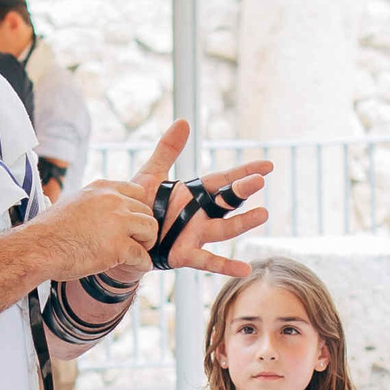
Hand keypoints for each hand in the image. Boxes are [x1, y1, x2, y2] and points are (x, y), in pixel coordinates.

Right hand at [30, 179, 160, 280]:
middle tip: (137, 241)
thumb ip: (94, 203)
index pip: (137, 191)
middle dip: (144, 228)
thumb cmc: (50, 230)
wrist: (37, 248)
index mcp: (102, 189)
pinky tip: (140, 266)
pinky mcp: (118, 246)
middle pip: (146, 211)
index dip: (139, 209)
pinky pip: (143, 255)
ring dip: (147, 243)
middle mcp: (112, 201)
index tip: (134, 222)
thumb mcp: (74, 203)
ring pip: (150, 229)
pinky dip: (144, 263)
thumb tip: (106, 212)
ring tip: (139, 252)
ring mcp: (117, 222)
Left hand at [126, 122, 271, 279]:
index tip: (268, 165)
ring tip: (263, 214)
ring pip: (224, 228)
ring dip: (243, 222)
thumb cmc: (140, 205)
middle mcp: (201, 213)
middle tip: (260, 180)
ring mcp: (195, 234)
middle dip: (242, 190)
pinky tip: (245, 268)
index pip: (224, 180)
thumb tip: (184, 120)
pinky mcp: (184, 254)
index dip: (245, 171)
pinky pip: (207, 260)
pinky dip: (226, 266)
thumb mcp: (151, 173)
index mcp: (195, 193)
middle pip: (226, 200)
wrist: (121, 236)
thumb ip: (168, 150)